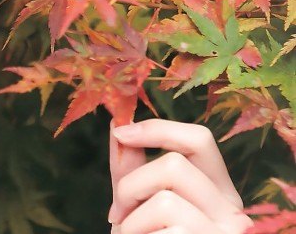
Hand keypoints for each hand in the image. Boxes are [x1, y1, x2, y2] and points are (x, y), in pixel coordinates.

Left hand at [108, 119, 252, 233]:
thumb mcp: (140, 203)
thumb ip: (131, 168)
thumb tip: (118, 125)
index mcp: (217, 190)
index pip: (199, 140)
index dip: (159, 128)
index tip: (121, 132)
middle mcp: (230, 208)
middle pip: (174, 165)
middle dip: (131, 185)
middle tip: (118, 213)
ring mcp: (224, 231)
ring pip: (164, 200)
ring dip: (130, 221)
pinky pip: (163, 232)